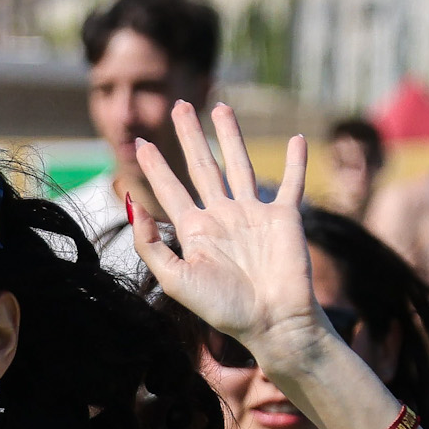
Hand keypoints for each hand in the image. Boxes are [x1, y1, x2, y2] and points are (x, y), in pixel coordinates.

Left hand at [132, 107, 322, 369]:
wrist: (272, 323)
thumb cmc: (224, 308)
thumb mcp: (176, 279)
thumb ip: (150, 244)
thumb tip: (130, 203)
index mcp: (196, 231)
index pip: (170, 190)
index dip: (154, 167)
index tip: (139, 143)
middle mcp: (223, 217)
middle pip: (202, 166)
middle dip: (190, 136)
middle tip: (180, 106)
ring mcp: (254, 214)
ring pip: (240, 164)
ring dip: (231, 136)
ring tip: (222, 108)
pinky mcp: (284, 217)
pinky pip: (291, 183)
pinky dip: (296, 162)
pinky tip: (298, 139)